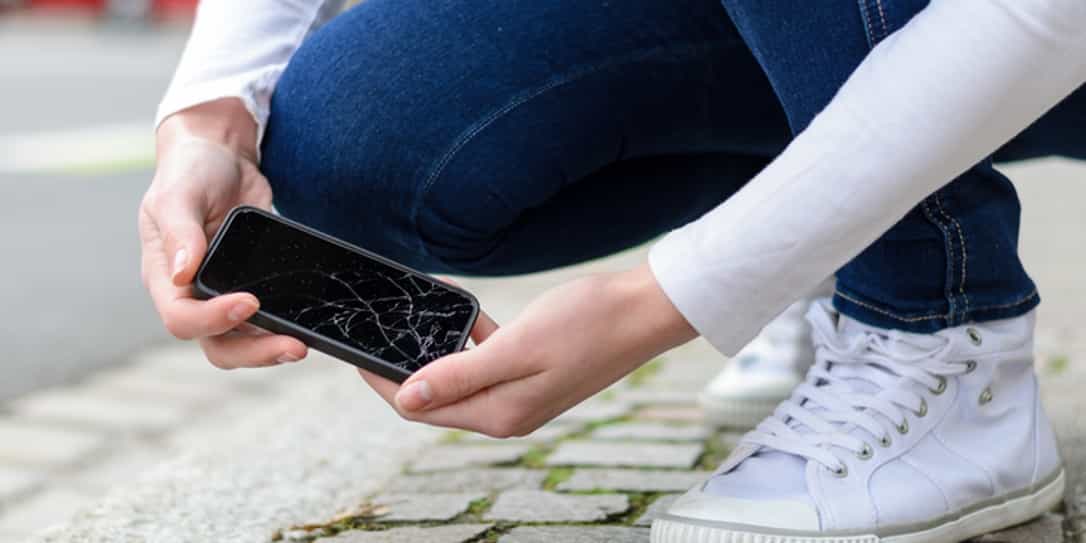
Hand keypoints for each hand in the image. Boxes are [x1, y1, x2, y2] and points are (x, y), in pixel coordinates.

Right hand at [139, 99, 307, 368]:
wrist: (222, 157)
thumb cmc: (190, 171)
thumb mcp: (178, 194)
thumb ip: (180, 231)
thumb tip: (182, 273)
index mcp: (165, 278)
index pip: (182, 319)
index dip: (214, 320)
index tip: (249, 301)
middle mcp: (193, 295)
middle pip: (218, 346)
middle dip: (255, 353)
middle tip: (293, 347)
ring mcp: (225, 294)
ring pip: (246, 341)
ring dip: (274, 347)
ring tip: (305, 343)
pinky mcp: (255, 286)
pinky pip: (269, 318)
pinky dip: (287, 324)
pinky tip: (310, 322)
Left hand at [359, 263, 697, 436]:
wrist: (644, 310)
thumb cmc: (587, 323)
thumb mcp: (516, 347)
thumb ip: (459, 374)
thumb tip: (405, 399)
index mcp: (500, 413)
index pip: (420, 407)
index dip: (384, 381)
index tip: (355, 352)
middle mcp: (508, 412)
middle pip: (436, 395)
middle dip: (405, 364)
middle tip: (379, 327)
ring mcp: (521, 394)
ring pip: (459, 376)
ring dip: (437, 349)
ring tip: (416, 314)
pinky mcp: (533, 374)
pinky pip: (485, 362)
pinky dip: (469, 340)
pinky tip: (467, 314)